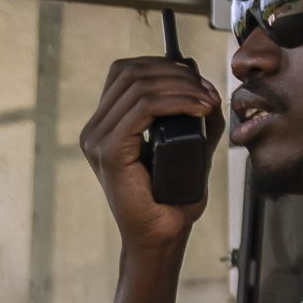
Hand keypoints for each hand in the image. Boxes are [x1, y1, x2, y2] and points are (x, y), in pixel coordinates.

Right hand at [77, 55, 223, 253]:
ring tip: (207, 101)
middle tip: (206, 91)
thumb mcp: (189, 144)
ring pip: (139, 86)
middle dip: (175, 73)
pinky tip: (198, 109)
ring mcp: (98, 141)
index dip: (163, 66)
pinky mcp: (110, 152)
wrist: (162, 236)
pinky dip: (176, 102)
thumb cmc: (172, 198)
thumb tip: (203, 82)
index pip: (126, 72)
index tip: (197, 83)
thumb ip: (194, 113)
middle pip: (131, 72)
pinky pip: (143, 108)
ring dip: (181, 86)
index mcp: (106, 125)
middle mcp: (95, 130)